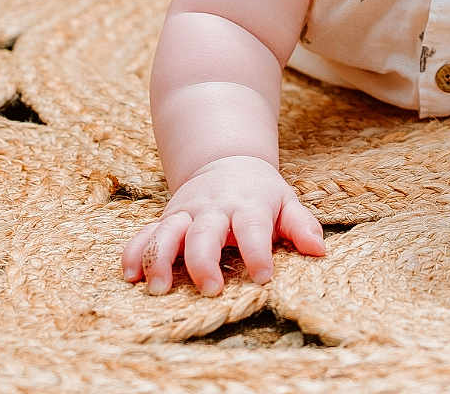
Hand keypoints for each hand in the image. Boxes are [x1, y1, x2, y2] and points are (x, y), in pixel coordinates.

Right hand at [119, 155, 324, 296]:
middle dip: (204, 261)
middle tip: (212, 289)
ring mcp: (186, 214)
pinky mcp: (166, 220)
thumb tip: (319, 250)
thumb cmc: (261, 192)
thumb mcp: (286, 201)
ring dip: (160, 259)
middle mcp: (213, 209)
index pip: (252, 228)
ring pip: (167, 233)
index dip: (257, 252)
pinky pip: (144, 235)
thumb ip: (301, 226)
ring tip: (159, 288)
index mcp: (247, 205)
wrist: (227, 161)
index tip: (263, 277)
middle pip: (204, 234)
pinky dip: (134, 253)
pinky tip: (130, 276)